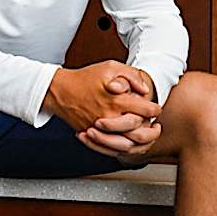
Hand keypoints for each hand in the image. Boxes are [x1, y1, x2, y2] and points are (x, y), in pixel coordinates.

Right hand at [43, 61, 160, 158]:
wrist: (60, 91)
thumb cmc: (85, 77)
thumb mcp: (110, 67)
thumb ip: (131, 76)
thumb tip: (145, 90)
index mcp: (116, 100)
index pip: (145, 110)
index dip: (154, 109)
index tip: (156, 108)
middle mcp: (109, 118)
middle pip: (139, 131)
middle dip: (151, 129)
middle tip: (155, 125)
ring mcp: (100, 130)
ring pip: (126, 144)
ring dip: (139, 141)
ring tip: (146, 135)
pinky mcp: (92, 136)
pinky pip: (111, 148)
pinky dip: (123, 147)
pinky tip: (129, 141)